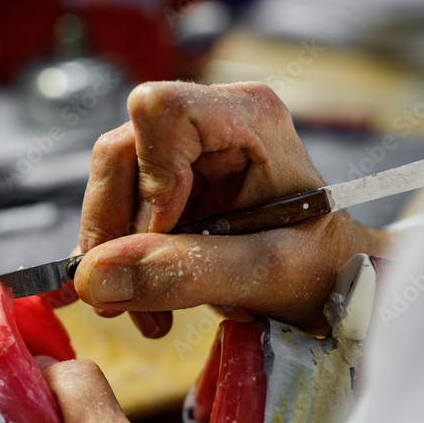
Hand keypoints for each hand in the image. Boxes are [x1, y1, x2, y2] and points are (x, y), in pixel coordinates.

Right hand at [77, 81, 387, 335]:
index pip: (160, 112)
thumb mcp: (265, 274)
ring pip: (108, 187)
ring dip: (115, 257)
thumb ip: (185, 272)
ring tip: (149, 310)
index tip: (165, 238)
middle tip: (132, 295)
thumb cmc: (322, 267)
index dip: (148, 178)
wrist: (329, 281)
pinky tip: (147, 295)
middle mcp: (209, 121)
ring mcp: (182, 151)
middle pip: (119, 154)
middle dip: (117, 232)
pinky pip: (116, 211)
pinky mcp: (165, 183)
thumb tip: (94, 279)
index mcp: (248, 117)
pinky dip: (120, 261)